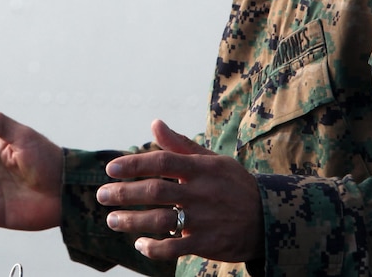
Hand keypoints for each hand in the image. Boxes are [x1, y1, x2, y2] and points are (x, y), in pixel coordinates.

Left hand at [97, 120, 262, 264]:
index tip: (110, 169)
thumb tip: (154, 123)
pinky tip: (140, 244)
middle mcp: (201, 192)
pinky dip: (154, 248)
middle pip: (155, 192)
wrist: (269, 219)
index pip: (162, 162)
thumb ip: (180, 145)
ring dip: (132, 221)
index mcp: (201, 168)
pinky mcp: (207, 243)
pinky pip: (174, 248)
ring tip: (112, 220)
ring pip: (160, 221)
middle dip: (123, 194)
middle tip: (102, 195)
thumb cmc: (234, 185)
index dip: (133, 165)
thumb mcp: (212, 161)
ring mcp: (204, 219)